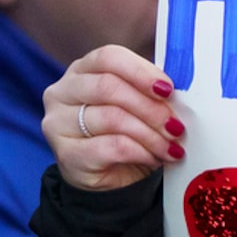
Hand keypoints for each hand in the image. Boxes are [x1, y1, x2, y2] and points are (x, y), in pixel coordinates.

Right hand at [44, 47, 182, 191]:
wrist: (109, 178)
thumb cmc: (124, 134)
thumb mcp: (137, 105)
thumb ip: (150, 91)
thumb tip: (176, 90)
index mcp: (81, 70)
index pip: (108, 57)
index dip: (140, 71)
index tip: (167, 89)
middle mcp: (63, 92)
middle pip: (109, 87)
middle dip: (150, 107)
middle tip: (175, 126)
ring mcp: (59, 123)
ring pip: (112, 118)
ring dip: (150, 133)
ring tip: (170, 146)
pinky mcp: (66, 154)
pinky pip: (112, 147)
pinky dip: (140, 152)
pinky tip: (154, 157)